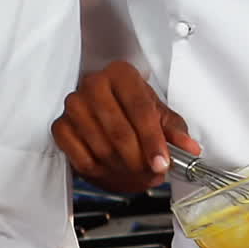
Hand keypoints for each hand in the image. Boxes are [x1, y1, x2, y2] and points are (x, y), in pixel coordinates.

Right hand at [52, 60, 199, 193]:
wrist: (109, 112)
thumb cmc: (134, 110)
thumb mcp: (160, 117)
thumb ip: (175, 132)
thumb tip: (188, 148)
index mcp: (121, 74)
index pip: (140, 109)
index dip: (153, 141)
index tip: (162, 163)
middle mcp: (94, 83)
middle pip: (119, 131)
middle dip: (138, 160)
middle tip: (150, 173)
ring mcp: (73, 104)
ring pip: (101, 147)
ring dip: (121, 168)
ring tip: (134, 173)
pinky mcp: (60, 126)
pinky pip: (80, 158)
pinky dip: (99, 171)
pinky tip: (112, 169)